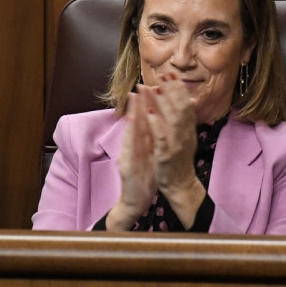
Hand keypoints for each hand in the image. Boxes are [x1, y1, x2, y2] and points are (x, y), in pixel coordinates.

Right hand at [108, 88, 157, 229]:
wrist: (135, 201)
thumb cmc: (144, 177)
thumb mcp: (150, 155)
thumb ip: (152, 139)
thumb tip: (159, 123)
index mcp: (141, 144)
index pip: (145, 122)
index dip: (148, 105)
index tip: (153, 88)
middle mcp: (133, 147)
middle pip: (136, 122)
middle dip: (139, 103)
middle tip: (141, 85)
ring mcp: (128, 155)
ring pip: (131, 131)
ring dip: (132, 113)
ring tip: (134, 96)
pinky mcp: (126, 165)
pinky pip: (129, 147)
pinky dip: (130, 133)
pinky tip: (131, 121)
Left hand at [143, 72, 205, 225]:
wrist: (181, 186)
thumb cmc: (179, 162)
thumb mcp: (185, 139)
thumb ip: (184, 122)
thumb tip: (186, 102)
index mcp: (188, 130)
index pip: (186, 104)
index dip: (178, 88)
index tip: (170, 74)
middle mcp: (185, 134)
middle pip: (181, 107)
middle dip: (172, 90)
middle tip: (163, 74)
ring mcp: (177, 144)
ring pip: (172, 119)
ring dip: (163, 102)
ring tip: (155, 88)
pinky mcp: (166, 155)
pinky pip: (162, 137)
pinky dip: (156, 124)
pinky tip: (148, 113)